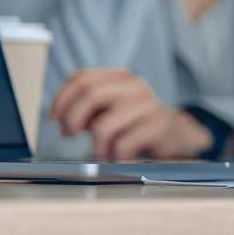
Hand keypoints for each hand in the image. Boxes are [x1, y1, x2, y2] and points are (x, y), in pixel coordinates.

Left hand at [49, 69, 213, 160]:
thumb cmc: (136, 124)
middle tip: (69, 135)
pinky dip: (116, 157)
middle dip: (72, 119)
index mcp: (120, 77)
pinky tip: (122, 158)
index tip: (55, 117)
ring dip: (96, 146)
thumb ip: (88, 108)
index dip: (62, 98)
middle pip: (90, 95)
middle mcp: (134, 86)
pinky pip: (123, 146)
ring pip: (103, 126)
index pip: (81, 78)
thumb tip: (62, 116)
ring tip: (101, 153)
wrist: (178, 136)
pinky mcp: (158, 127)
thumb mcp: (111, 110)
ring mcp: (148, 105)